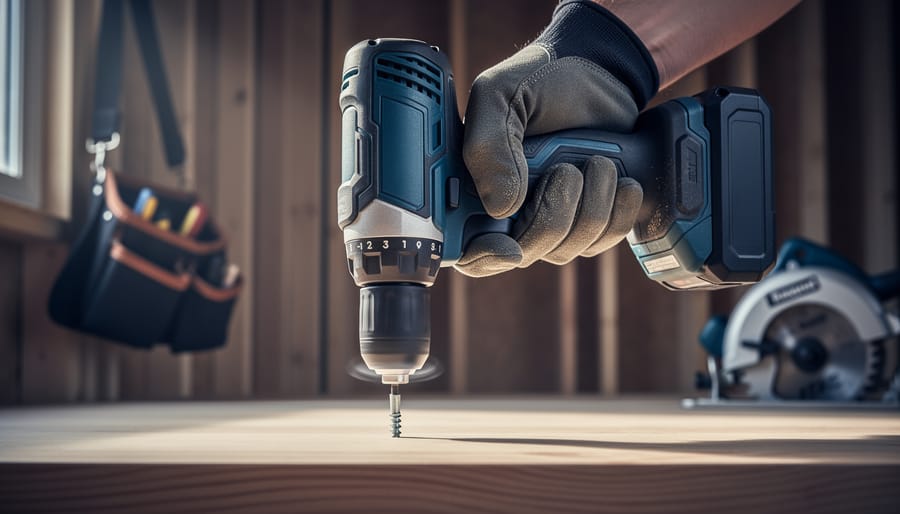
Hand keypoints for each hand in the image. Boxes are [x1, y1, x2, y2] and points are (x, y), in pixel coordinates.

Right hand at [455, 0, 657, 277]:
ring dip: (591, 205)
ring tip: (598, 161)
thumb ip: (489, 145)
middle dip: (552, 214)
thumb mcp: (502, 94)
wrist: (600, 72)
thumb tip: (499, 207)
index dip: (482, 257)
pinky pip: (602, 241)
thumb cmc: (541, 79)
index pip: (464, 249)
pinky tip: (621, 180)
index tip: (507, 246)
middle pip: (523, 253)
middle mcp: (507, 213)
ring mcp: (549, 220)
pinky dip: (618, 212)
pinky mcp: (589, 222)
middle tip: (566, 171)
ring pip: (567, 248)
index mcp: (472, 187)